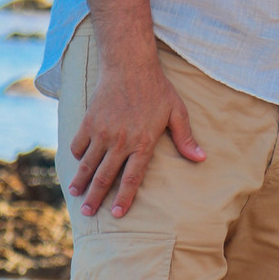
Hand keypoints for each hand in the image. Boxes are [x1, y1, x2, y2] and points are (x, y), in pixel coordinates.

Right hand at [68, 56, 204, 217]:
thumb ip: (186, 138)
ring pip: (88, 165)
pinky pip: (78, 146)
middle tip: (90, 213)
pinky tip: (78, 166)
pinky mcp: (89, 122)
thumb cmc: (157, 89)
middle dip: (97, 198)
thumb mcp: (177, 112)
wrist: (129, 65)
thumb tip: (201, 158)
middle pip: (105, 177)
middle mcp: (120, 141)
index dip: (124, 198)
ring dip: (81, 183)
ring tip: (77, 196)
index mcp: (142, 143)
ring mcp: (102, 132)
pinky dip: (77, 157)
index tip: (118, 214)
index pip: (132, 178)